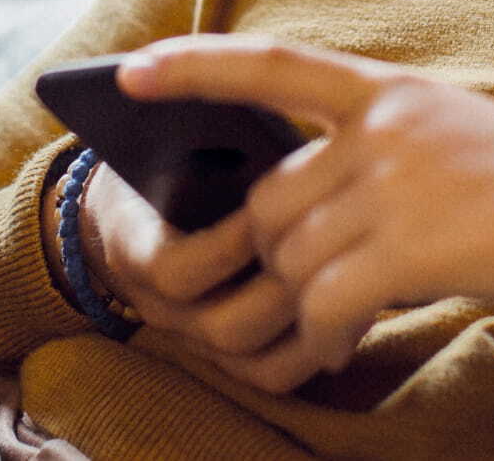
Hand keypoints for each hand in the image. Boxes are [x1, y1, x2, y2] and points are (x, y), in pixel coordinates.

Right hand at [49, 152, 337, 393]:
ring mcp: (200, 340)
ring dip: (313, 316)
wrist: (155, 202)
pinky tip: (358, 305)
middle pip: (224, 324)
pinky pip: (277, 374)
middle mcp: (162, 309)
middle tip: (341, 242)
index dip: (228, 244)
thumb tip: (261, 119)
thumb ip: (206, 140)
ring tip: (359, 271)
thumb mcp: (174, 139)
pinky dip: (318, 346)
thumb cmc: (175, 154)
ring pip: (256, 358)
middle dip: (287, 284)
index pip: (173, 271)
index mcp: (134, 249)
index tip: (276, 202)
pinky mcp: (236, 360)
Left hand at [118, 35, 493, 374]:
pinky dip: (324, 335)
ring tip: (336, 330)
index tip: (127, 72)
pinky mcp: (412, 241)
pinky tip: (348, 344)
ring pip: (291, 256)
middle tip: (301, 302)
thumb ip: (382, 153)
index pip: (270, 64)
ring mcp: (395, 180)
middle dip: (271, 260)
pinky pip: (325, 300)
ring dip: (302, 308)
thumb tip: (308, 207)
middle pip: (270, 200)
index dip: (193, 67)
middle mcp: (382, 126)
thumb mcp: (455, 138)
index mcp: (389, 91)